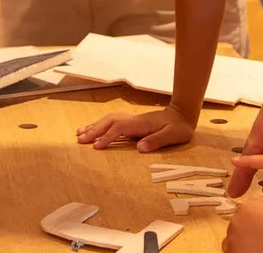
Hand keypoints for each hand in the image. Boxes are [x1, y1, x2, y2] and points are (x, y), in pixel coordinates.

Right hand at [76, 106, 193, 151]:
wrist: (182, 114)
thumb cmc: (179, 127)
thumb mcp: (173, 135)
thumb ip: (156, 141)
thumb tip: (139, 148)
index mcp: (141, 124)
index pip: (120, 129)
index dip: (107, 137)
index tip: (96, 146)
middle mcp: (133, 119)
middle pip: (109, 122)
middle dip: (94, 130)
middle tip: (80, 139)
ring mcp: (132, 119)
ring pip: (109, 120)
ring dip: (94, 126)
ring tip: (79, 133)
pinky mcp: (132, 122)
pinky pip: (112, 122)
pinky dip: (100, 125)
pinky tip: (93, 129)